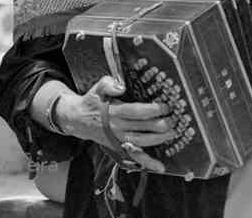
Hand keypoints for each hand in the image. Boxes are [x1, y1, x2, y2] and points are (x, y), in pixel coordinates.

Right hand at [58, 76, 175, 171]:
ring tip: (172, 133)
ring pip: (140, 142)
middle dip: (160, 125)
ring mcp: (118, 139)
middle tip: (173, 120)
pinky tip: (160, 166)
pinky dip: (147, 163)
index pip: (135, 112)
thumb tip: (121, 87)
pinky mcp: (119, 147)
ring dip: (158, 140)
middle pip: (141, 128)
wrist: (78, 120)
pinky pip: (134, 157)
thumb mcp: (98, 88)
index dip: (151, 110)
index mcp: (113, 112)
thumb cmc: (93, 101)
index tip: (165, 107)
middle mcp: (116, 127)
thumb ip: (109, 84)